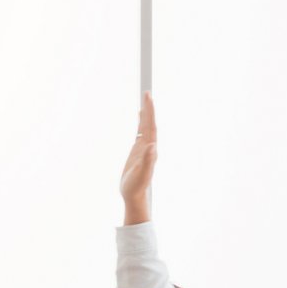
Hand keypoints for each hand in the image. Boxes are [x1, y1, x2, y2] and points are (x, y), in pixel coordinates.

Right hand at [119, 92, 156, 223]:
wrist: (134, 195)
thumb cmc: (136, 186)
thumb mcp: (142, 173)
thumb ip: (148, 160)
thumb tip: (152, 145)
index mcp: (150, 148)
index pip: (150, 125)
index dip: (150, 111)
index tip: (148, 97)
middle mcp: (149, 145)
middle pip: (149, 122)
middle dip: (149, 107)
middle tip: (146, 92)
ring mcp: (144, 148)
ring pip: (145, 126)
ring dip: (146, 113)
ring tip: (145, 100)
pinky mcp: (138, 151)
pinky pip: (140, 132)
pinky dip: (140, 122)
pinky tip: (139, 118)